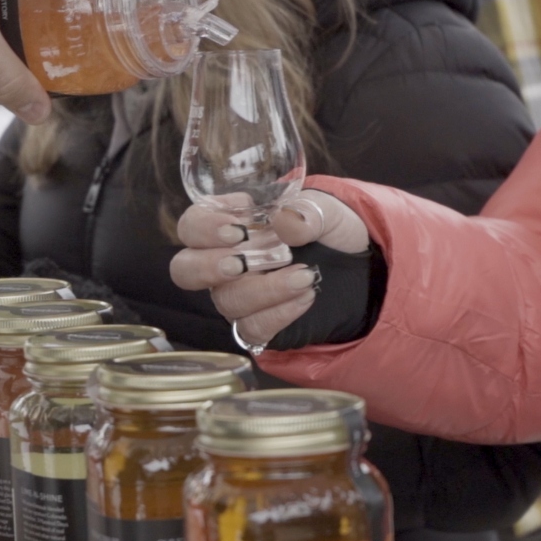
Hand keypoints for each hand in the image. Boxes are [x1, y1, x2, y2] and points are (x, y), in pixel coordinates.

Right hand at [170, 190, 367, 348]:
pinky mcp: (257, 325)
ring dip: (263, 289)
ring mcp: (236, 296)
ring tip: (303, 275)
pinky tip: (305, 296)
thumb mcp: (325, 211)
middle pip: (185, 270)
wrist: (356, 265)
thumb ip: (306, 212)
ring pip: (226, 301)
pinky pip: (253, 328)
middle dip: (208, 266)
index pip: (191, 226)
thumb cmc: (326, 229)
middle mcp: (221, 263)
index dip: (204, 226)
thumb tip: (284, 221)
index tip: (238, 224)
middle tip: (241, 261)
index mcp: (228, 226)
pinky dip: (279, 313)